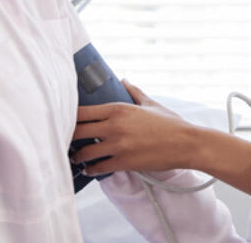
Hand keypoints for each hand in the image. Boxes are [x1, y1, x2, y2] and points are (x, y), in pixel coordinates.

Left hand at [71, 80, 200, 174]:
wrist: (186, 143)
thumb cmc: (170, 123)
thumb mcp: (150, 103)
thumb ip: (133, 92)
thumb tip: (123, 80)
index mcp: (118, 109)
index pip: (82, 111)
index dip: (68, 117)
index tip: (64, 121)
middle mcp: (114, 126)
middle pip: (77, 131)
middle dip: (68, 137)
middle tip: (65, 140)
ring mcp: (117, 145)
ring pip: (84, 152)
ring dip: (77, 157)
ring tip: (75, 158)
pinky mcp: (123, 162)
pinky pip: (98, 168)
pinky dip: (91, 169)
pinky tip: (89, 169)